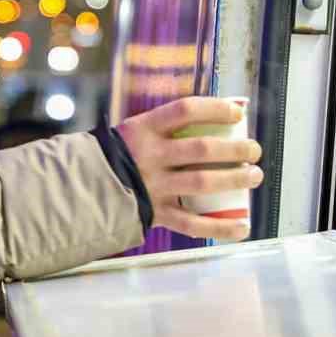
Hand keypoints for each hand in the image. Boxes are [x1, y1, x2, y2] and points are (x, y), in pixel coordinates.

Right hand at [116, 97, 263, 239]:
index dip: (215, 109)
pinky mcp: (155, 213)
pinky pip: (192, 224)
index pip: (185, 110)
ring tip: (254, 176)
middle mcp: (149, 156)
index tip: (238, 113)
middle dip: (235, 149)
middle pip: (201, 149)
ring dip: (235, 179)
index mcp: (143, 129)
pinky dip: (221, 227)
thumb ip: (168, 126)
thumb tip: (221, 114)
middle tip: (254, 150)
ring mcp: (153, 186)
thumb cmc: (118, 156)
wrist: (81, 189)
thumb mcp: (134, 131)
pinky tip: (242, 226)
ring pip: (202, 182)